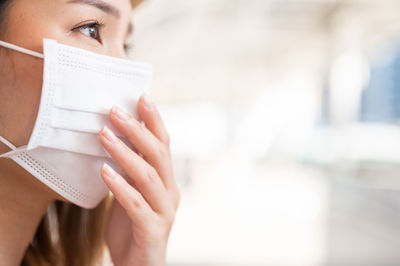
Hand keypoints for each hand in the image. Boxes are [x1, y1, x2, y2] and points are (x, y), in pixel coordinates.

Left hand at [99, 94, 180, 265]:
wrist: (138, 265)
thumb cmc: (132, 227)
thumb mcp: (133, 192)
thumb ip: (132, 169)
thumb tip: (118, 137)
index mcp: (167, 181)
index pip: (164, 144)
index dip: (154, 120)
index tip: (141, 96)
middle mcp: (170, 192)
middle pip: (159, 154)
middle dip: (138, 130)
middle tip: (115, 110)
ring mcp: (165, 211)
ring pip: (149, 176)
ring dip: (126, 153)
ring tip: (104, 135)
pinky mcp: (153, 230)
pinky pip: (137, 205)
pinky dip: (121, 186)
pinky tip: (104, 171)